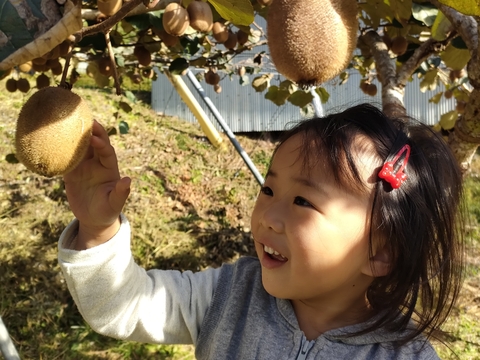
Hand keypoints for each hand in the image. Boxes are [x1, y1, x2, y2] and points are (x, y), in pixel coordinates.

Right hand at [63, 120, 130, 248]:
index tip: (95, 138)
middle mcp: (97, 164)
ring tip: (66, 124)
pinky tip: (53, 141)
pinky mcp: (71, 173)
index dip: (102, 144)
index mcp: (110, 168)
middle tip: (84, 119)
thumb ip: (120, 193)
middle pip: (95, 143)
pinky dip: (61, 150)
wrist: (93, 219)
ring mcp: (84, 167)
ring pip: (80, 147)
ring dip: (75, 137)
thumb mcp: (114, 204)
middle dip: (91, 131)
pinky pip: (66, 158)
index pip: (107, 152)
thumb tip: (127, 180)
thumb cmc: (108, 211)